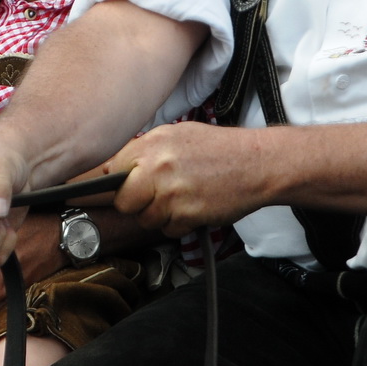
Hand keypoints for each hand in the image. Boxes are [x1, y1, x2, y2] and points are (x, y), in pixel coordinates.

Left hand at [109, 123, 261, 236]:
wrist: (257, 163)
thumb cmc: (219, 149)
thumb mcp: (176, 136)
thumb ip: (145, 151)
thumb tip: (113, 168)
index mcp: (152, 144)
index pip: (110, 169)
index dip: (114, 182)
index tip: (117, 187)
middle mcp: (157, 167)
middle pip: (122, 201)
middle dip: (134, 204)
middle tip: (152, 197)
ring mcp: (171, 193)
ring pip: (145, 219)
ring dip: (159, 215)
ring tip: (180, 199)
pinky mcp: (186, 215)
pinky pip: (167, 229)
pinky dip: (178, 224)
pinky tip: (193, 207)